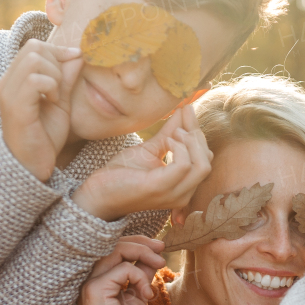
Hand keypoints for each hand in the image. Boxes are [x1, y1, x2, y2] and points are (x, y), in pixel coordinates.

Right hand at [0, 39, 82, 180]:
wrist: (32, 167)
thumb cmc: (45, 136)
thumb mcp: (61, 102)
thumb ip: (66, 78)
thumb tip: (77, 53)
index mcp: (15, 79)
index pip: (34, 46)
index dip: (58, 51)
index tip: (74, 65)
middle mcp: (7, 82)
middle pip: (34, 47)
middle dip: (57, 62)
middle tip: (62, 86)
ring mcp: (8, 94)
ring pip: (34, 59)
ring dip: (54, 74)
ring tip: (57, 95)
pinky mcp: (16, 107)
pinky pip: (35, 80)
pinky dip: (51, 86)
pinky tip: (53, 102)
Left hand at [71, 104, 212, 220]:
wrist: (98, 193)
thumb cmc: (122, 174)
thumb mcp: (151, 149)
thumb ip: (170, 133)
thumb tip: (184, 111)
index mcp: (182, 187)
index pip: (205, 159)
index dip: (199, 133)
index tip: (187, 111)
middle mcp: (182, 194)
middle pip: (207, 161)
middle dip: (197, 136)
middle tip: (180, 121)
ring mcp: (173, 193)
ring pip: (202, 165)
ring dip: (190, 142)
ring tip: (172, 134)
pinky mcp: (160, 188)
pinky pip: (184, 165)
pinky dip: (178, 147)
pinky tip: (166, 141)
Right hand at [77, 244, 156, 304]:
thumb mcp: (137, 297)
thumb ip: (141, 276)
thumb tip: (153, 258)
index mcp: (100, 279)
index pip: (115, 249)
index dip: (137, 243)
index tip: (158, 248)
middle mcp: (92, 277)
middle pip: (114, 244)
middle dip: (142, 242)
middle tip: (161, 247)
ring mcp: (90, 281)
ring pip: (117, 250)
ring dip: (143, 253)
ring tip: (160, 263)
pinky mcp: (95, 288)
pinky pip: (124, 269)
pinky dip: (141, 277)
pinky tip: (146, 295)